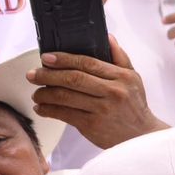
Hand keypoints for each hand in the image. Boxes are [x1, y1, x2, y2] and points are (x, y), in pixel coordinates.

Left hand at [28, 36, 165, 148]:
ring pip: (66, 97)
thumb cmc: (135, 106)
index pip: (88, 62)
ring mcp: (102, 109)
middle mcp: (112, 92)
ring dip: (45, 94)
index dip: (64, 59)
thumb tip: (107, 37)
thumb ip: (120, 57)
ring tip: (36, 93)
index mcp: (121, 77)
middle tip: (33, 75)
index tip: (47, 58)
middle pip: (73, 79)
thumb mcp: (134, 78)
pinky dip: (49, 111)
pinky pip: (65, 115)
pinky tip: (42, 108)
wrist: (141, 137)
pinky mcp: (92, 126)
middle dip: (48, 75)